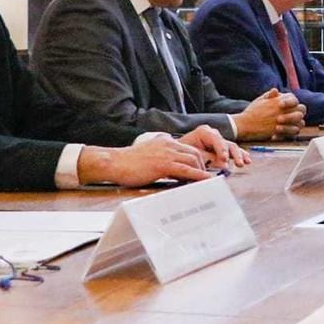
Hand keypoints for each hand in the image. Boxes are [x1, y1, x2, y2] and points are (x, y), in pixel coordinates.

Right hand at [79, 135, 211, 186]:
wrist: (114, 162)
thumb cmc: (128, 162)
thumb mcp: (148, 153)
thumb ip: (160, 154)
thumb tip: (168, 165)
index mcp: (165, 141)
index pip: (189, 149)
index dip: (198, 160)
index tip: (203, 170)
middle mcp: (169, 144)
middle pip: (195, 153)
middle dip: (203, 166)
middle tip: (207, 178)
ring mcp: (167, 153)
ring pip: (193, 160)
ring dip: (203, 171)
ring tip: (209, 182)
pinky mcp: (163, 164)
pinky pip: (186, 169)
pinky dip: (198, 175)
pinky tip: (205, 181)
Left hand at [179, 125, 249, 168]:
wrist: (176, 155)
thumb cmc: (181, 154)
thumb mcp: (190, 155)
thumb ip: (204, 159)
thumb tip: (219, 165)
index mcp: (204, 132)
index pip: (216, 139)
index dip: (221, 149)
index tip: (223, 159)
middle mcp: (213, 135)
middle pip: (226, 143)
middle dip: (233, 154)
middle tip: (237, 163)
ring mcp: (219, 142)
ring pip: (232, 147)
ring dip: (239, 156)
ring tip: (243, 163)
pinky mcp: (222, 150)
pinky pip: (233, 151)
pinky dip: (240, 156)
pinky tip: (247, 161)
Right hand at [234, 89, 305, 139]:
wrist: (244, 124)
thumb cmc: (252, 112)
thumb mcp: (260, 100)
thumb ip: (270, 95)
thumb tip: (276, 91)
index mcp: (278, 101)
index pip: (294, 99)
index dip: (292, 103)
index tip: (283, 107)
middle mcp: (282, 110)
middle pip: (302, 109)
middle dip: (298, 113)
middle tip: (291, 117)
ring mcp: (282, 121)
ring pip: (301, 121)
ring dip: (297, 123)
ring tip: (290, 125)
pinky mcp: (280, 130)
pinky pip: (294, 131)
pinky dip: (291, 131)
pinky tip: (285, 130)